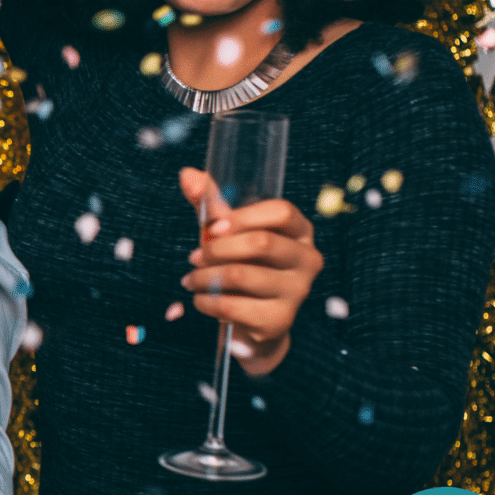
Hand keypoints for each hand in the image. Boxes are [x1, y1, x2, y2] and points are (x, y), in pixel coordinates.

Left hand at [178, 167, 322, 376]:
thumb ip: (211, 204)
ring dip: (204, 277)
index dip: (243, 217)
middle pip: (262, 242)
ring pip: (242, 275)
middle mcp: (308, 259)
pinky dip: (206, 302)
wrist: (253, 320)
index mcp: (299, 231)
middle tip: (194, 257)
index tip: (212, 228)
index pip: (281, 211)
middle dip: (217, 249)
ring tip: (191, 280)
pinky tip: (200, 299)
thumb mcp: (228, 232)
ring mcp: (298, 291)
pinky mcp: (280, 320)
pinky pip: (232, 306)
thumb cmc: (242, 264)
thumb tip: (187, 174)